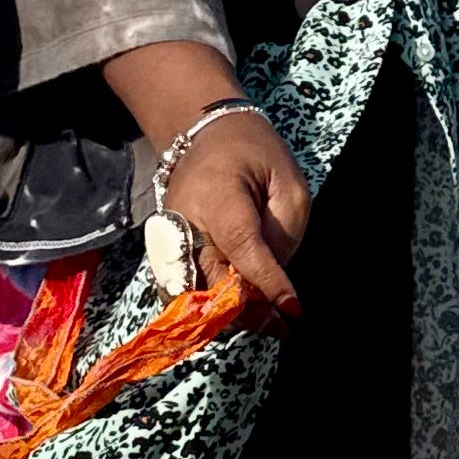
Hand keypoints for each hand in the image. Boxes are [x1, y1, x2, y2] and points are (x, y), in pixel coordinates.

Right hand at [164, 114, 310, 320]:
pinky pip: (182, 292)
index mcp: (218, 196)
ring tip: (265, 321)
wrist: (205, 135)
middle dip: (248, 311)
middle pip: (211, 281)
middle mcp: (184, 223)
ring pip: (193, 295)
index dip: (268, 283)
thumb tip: (273, 279)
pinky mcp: (165, 252)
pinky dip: (207, 309)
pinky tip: (237, 312)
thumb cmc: (253, 154)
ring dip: (229, 316)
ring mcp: (169, 240)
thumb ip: (283, 232)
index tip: (293, 309)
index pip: (242, 248)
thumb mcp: (286, 182)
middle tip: (282, 323)